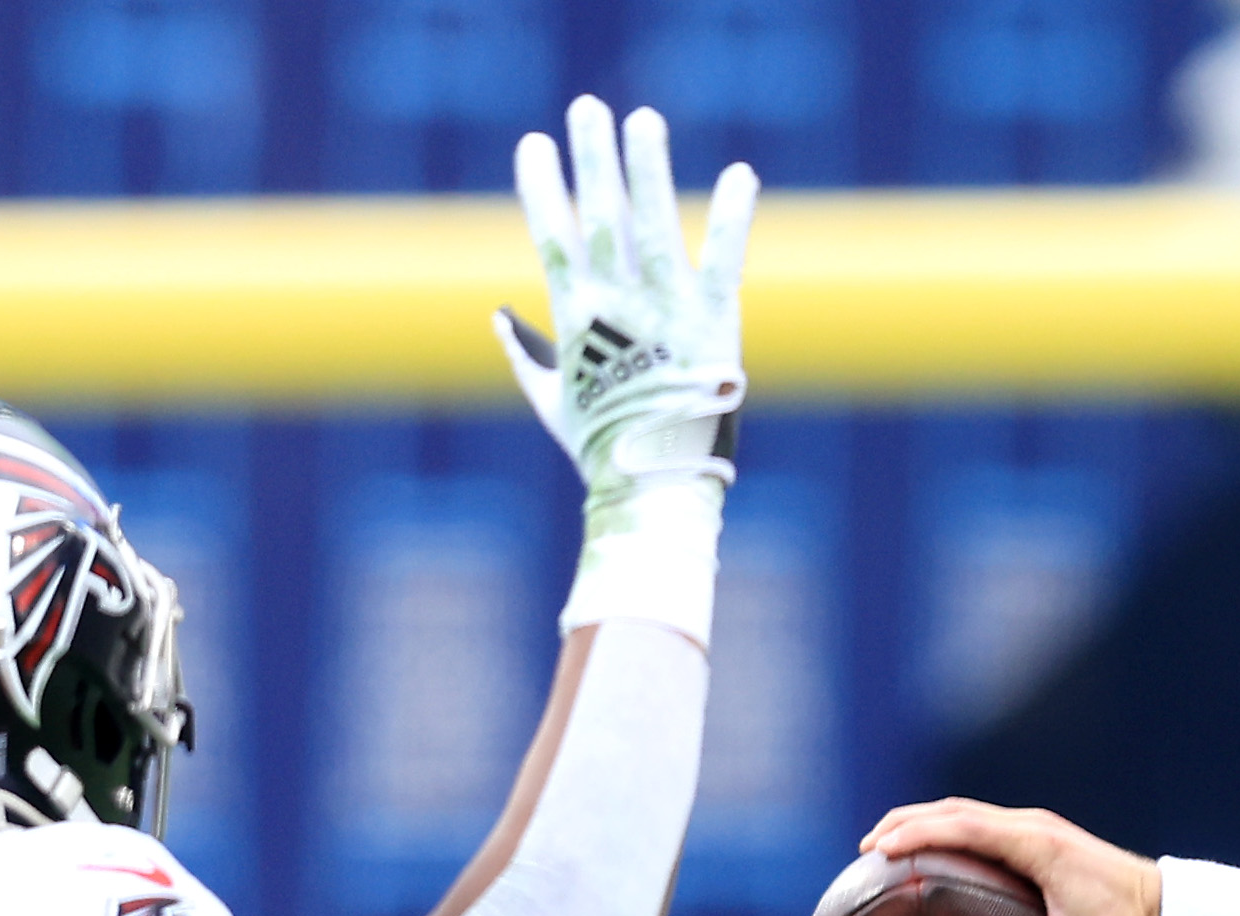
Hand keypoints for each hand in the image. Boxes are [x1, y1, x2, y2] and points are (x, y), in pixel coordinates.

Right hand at [494, 97, 754, 518]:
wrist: (654, 485)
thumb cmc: (602, 449)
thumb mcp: (552, 402)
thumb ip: (525, 355)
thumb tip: (499, 318)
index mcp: (577, 319)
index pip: (553, 238)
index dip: (542, 188)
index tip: (533, 144)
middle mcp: (618, 305)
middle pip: (600, 216)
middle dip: (592, 157)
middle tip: (587, 106)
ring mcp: (666, 310)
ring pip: (653, 225)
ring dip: (647, 169)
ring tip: (643, 119)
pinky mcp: (713, 321)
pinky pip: (722, 260)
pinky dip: (732, 217)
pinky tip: (740, 172)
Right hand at [859, 796, 1152, 915]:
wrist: (1168, 905)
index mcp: (1037, 845)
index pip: (964, 825)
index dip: (918, 832)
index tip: (880, 849)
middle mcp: (1033, 827)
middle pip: (954, 809)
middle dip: (907, 821)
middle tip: (867, 847)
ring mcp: (1036, 829)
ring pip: (966, 812)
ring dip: (924, 822)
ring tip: (886, 849)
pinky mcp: (1040, 839)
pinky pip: (982, 828)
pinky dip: (949, 835)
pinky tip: (933, 865)